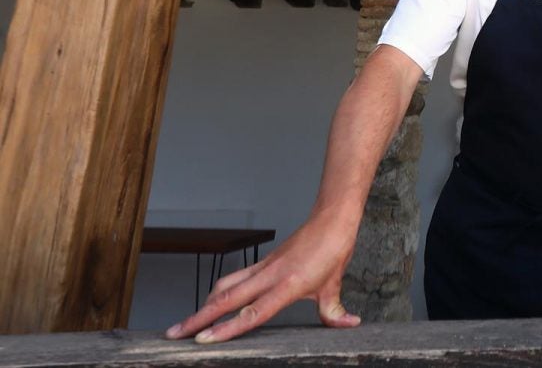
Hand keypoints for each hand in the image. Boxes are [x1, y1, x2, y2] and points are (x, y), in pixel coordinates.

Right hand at [164, 214, 360, 343]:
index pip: (253, 313)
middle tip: (174, 334)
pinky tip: (211, 302)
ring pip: (224, 286)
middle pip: (226, 300)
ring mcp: (262, 268)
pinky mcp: (262, 262)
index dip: (227, 329)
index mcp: (288, 285)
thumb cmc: (333, 249)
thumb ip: (334, 310)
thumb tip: (349, 324)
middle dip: (198, 319)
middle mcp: (269, 276)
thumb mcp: (334, 284)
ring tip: (185, 323)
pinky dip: (218, 290)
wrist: (331, 219)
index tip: (204, 340)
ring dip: (204, 304)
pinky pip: (234, 277)